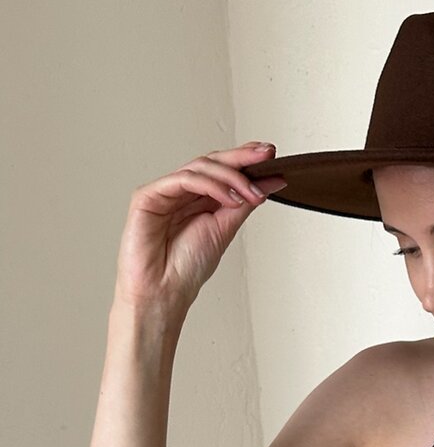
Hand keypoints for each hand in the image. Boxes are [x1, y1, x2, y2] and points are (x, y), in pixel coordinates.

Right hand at [113, 141, 286, 313]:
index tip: (273, 157)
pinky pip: (184, 180)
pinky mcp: (148, 196)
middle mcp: (181, 192)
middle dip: (242, 158)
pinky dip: (211, 186)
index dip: (246, 161)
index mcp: (198, 200)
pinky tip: (231, 199)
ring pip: (200, 167)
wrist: (163, 292)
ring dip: (232, 177)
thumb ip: (243, 204)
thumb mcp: (224, 230)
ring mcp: (164, 192)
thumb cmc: (186, 269)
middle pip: (212, 162)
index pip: (223, 171)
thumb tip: (267, 183)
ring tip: (253, 193)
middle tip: (267, 155)